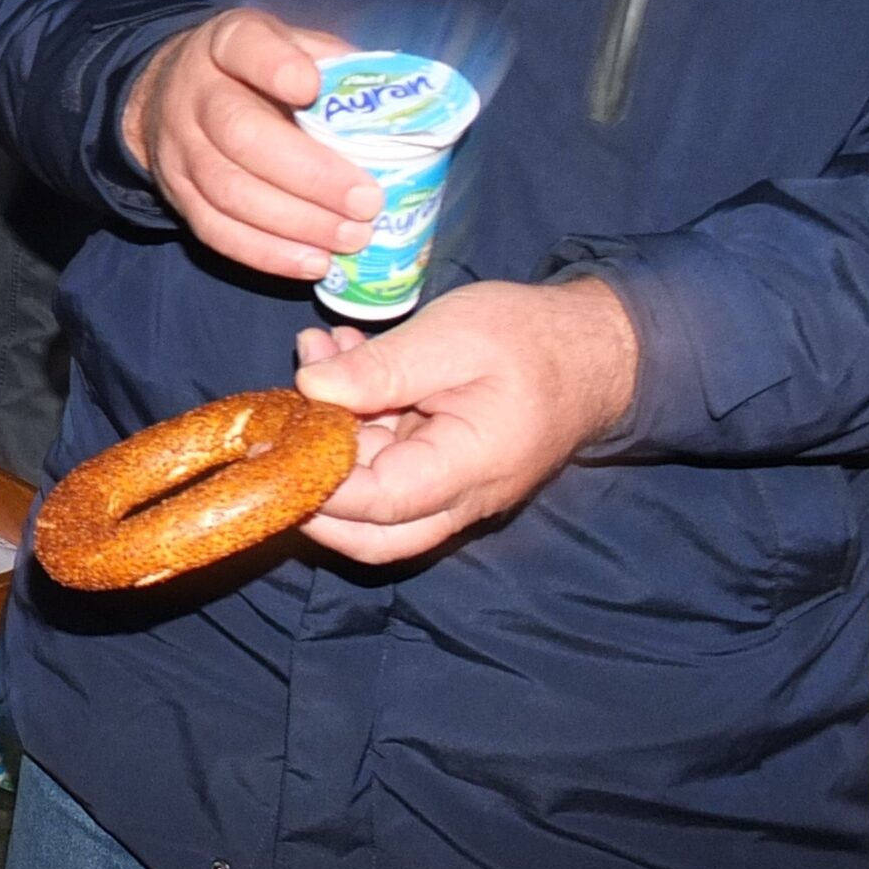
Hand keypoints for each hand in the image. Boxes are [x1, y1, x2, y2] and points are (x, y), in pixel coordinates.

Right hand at [120, 9, 377, 278]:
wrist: (172, 94)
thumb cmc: (258, 72)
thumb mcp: (294, 47)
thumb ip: (337, 67)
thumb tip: (402, 105)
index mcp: (229, 43)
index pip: (245, 46)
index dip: (274, 66)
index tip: (310, 86)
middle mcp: (195, 93)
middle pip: (239, 133)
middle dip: (308, 175)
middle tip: (367, 202)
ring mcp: (180, 148)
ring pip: (228, 191)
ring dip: (295, 223)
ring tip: (352, 238)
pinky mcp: (176, 195)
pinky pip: (215, 231)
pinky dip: (267, 253)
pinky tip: (314, 262)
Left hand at [293, 278, 640, 565]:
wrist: (596, 346)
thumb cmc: (532, 339)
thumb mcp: (453, 337)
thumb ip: (381, 368)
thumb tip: (311, 389)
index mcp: (467, 471)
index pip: (378, 506)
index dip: (317, 485)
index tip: (272, 444)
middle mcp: (459, 497)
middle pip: (369, 531)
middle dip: (311, 482)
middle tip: (277, 419)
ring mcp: (450, 487)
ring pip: (371, 489)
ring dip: (331, 428)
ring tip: (317, 350)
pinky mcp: (440, 464)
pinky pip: (386, 458)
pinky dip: (355, 414)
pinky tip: (340, 355)